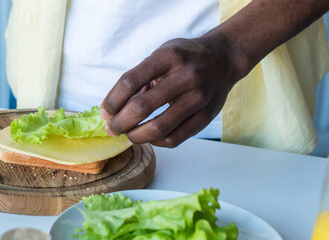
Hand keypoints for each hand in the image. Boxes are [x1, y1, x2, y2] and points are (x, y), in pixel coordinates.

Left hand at [99, 37, 245, 147]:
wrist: (224, 58)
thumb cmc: (185, 57)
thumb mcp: (161, 55)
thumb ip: (140, 79)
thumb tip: (113, 110)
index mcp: (168, 56)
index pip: (130, 81)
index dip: (112, 101)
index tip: (104, 112)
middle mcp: (186, 76)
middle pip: (142, 107)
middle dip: (120, 123)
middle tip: (111, 128)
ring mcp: (198, 98)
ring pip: (158, 128)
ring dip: (136, 136)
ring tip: (127, 135)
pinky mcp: (206, 116)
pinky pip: (175, 138)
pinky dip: (156, 141)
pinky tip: (149, 136)